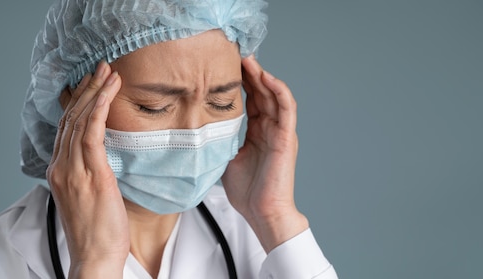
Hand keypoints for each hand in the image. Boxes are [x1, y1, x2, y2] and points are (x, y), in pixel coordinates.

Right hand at [46, 61, 126, 277]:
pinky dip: (98, 109)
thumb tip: (103, 160)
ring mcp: (73, 170)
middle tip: (101, 68)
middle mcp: (62, 167)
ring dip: (95, 93)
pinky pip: (91, 133)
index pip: (66, 128)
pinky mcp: (90, 173)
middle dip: (86, 90)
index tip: (91, 84)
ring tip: (109, 73)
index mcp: (60, 171)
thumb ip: (90, 174)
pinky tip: (106, 93)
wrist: (95, 256)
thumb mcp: (89, 197)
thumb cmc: (97, 232)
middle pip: (70, 119)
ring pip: (80, 121)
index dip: (78, 103)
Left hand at [221, 56, 308, 251]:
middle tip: (235, 54)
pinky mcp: (287, 137)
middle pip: (262, 92)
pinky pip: (287, 108)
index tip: (224, 66)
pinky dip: (279, 91)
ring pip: (274, 95)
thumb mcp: (226, 159)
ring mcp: (280, 132)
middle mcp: (271, 128)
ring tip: (249, 60)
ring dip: (263, 76)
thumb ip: (219, 142)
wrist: (262, 213)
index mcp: (258, 133)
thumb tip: (196, 133)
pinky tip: (267, 78)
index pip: (251, 100)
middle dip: (250, 72)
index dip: (241, 82)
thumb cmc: (248, 192)